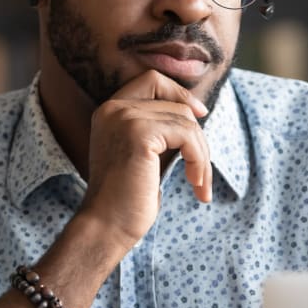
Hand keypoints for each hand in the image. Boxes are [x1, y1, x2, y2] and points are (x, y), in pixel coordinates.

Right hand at [79, 70, 211, 249]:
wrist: (107, 227)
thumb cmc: (127, 199)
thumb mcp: (145, 154)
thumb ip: (161, 129)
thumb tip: (196, 111)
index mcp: (110, 111)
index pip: (152, 80)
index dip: (179, 93)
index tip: (200, 116)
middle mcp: (113, 108)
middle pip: (175, 102)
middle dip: (196, 134)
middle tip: (200, 167)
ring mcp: (124, 118)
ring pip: (186, 120)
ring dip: (201, 154)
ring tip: (198, 182)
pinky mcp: (139, 134)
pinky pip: (187, 135)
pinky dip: (199, 160)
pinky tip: (195, 184)